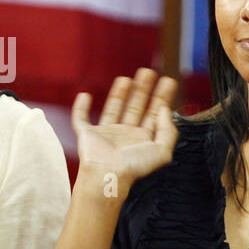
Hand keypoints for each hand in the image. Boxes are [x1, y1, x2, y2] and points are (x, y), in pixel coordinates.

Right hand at [71, 68, 178, 190]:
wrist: (108, 176)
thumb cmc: (134, 167)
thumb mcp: (162, 151)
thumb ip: (168, 130)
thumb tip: (164, 109)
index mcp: (142, 140)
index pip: (154, 114)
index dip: (162, 97)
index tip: (168, 81)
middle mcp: (125, 135)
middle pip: (136, 107)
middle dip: (143, 89)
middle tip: (149, 72)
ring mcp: (106, 134)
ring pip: (113, 108)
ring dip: (119, 93)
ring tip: (127, 78)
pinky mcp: (87, 134)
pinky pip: (81, 118)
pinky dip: (80, 107)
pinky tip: (85, 95)